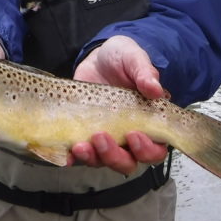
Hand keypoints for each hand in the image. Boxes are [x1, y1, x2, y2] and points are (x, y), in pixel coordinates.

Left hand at [70, 36, 169, 173]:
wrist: (97, 58)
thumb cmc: (123, 59)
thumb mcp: (134, 58)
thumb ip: (145, 72)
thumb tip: (155, 89)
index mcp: (148, 123)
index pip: (155, 149)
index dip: (146, 149)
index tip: (133, 134)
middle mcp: (128, 137)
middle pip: (127, 162)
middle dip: (114, 156)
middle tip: (101, 137)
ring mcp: (106, 138)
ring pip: (103, 161)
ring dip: (92, 157)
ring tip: (80, 145)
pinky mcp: (84, 135)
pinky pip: (78, 155)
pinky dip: (71, 158)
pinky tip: (65, 154)